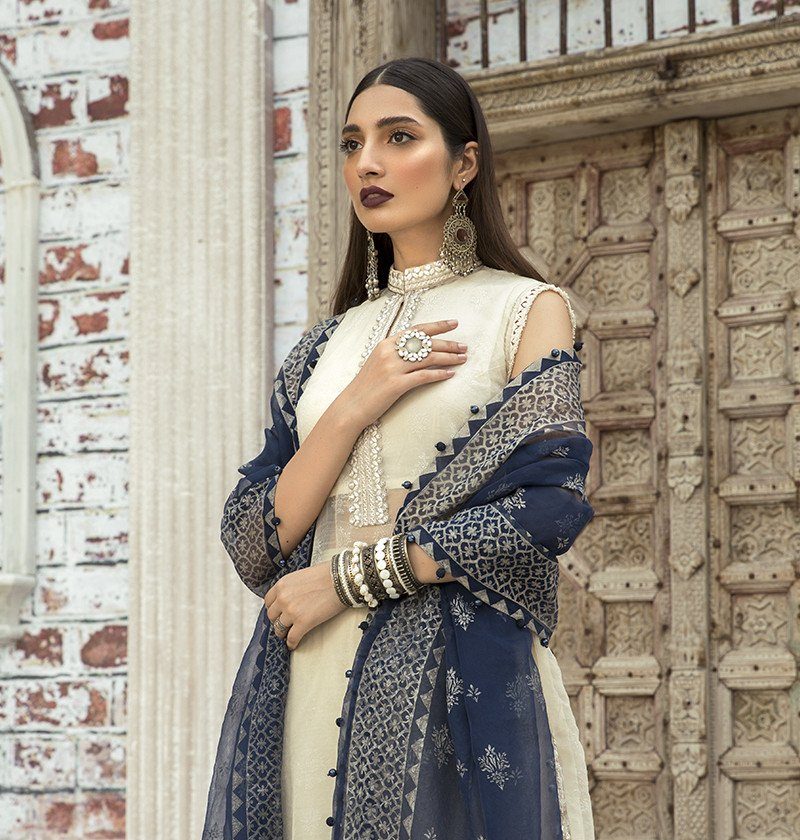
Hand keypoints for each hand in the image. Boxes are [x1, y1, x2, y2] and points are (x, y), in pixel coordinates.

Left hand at [264, 562, 348, 650]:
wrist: (342, 579)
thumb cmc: (327, 574)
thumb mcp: (301, 576)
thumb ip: (291, 587)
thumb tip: (291, 598)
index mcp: (282, 584)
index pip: (268, 601)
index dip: (274, 609)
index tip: (278, 613)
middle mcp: (283, 598)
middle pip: (272, 616)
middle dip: (278, 621)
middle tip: (285, 624)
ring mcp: (292, 611)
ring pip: (279, 629)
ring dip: (283, 633)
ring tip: (288, 635)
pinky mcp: (303, 622)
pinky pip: (292, 638)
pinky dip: (292, 643)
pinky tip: (294, 644)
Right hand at [338, 319, 467, 428]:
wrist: (351, 406)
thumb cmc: (367, 386)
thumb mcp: (379, 362)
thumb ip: (396, 352)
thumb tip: (419, 349)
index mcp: (386, 343)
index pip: (417, 330)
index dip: (437, 326)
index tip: (454, 323)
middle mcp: (389, 352)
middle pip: (426, 343)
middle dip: (448, 344)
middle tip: (464, 346)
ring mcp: (392, 368)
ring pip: (428, 358)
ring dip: (449, 358)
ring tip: (463, 359)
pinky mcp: (396, 385)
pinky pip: (423, 376)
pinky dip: (439, 374)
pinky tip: (450, 374)